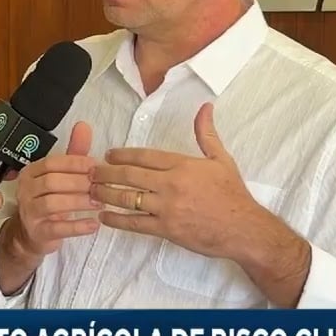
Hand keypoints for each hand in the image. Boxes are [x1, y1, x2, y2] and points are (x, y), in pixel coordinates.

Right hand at [10, 120, 102, 255]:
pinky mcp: (38, 232)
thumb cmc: (49, 200)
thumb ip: (73, 153)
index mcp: (30, 172)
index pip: (51, 163)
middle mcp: (25, 190)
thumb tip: (84, 126)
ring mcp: (29, 212)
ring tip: (99, 202)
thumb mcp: (60, 176)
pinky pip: (57, 228)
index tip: (96, 166)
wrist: (31, 234)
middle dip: (79, 183)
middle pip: (52, 182)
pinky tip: (94, 224)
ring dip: (79, 202)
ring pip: (53, 203)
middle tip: (101, 185)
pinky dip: (77, 226)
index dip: (75, 163)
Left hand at [88, 103, 308, 281]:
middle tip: (90, 172)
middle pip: (130, 175)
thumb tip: (205, 107)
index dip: (123, 155)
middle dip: (106, 173)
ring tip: (91, 191)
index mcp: (182, 165)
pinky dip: (116, 220)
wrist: (244, 228)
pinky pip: (135, 223)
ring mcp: (167, 207)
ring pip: (127, 198)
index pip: (145, 156)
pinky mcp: (166, 229)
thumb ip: (206, 134)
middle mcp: (171, 184)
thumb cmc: (232, 194)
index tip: (109, 155)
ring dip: (105, 194)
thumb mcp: (221, 159)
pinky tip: (103, 217)